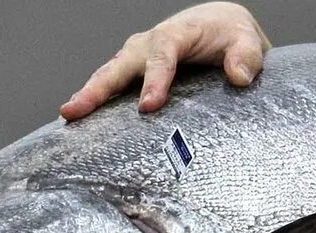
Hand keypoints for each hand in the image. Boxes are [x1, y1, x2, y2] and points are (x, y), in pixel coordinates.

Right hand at [60, 2, 270, 119]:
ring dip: (88, 96)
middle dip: (97, 89)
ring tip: (68, 117)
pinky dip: (96, 101)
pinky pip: (112, 84)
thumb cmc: (232, 35)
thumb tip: (238, 77)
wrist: (220, 26)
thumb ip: (246, 58)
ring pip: (109, 75)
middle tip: (75, 111)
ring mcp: (138, 57)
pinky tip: (82, 123)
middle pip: (120, 65)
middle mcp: (149, 43)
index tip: (148, 107)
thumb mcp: (247, 41)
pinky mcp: (134, 71)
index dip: (154, 80)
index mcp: (177, 34)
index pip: (162, 56)